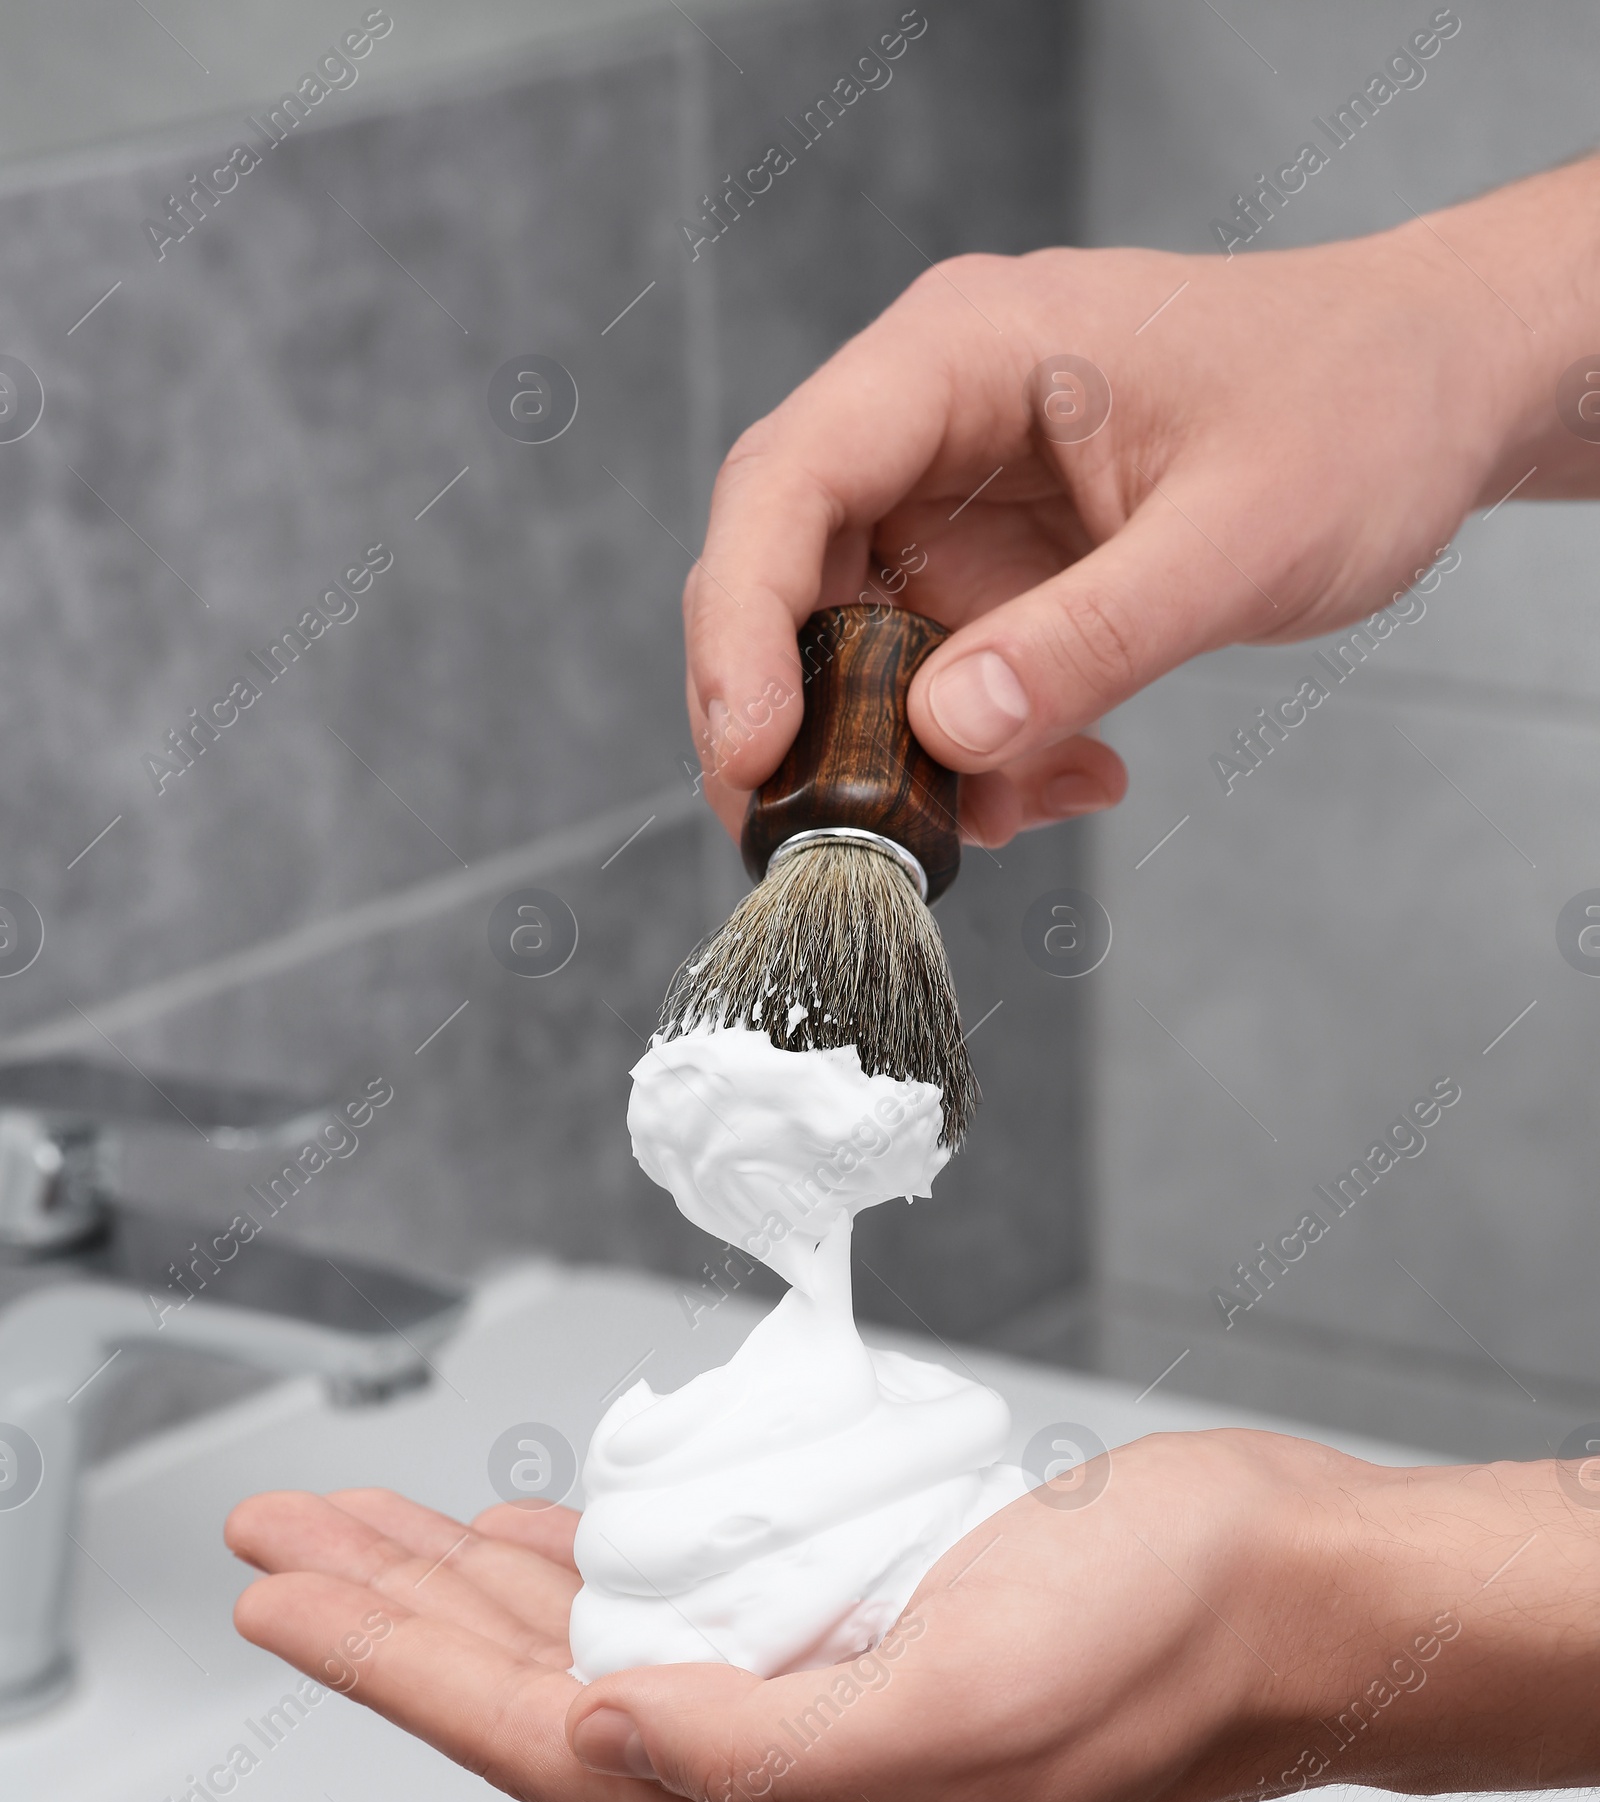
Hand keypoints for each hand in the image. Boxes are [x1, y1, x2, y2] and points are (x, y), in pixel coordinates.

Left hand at [226, 1433, 1599, 1801]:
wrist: (1284, 1595)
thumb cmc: (1162, 1650)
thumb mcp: (972, 1709)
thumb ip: (773, 1748)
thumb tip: (604, 1726)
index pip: (535, 1737)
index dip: (392, 1665)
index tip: (287, 1599)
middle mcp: (779, 1772)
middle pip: (531, 1688)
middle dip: (394, 1611)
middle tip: (287, 1542)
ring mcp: (810, 1702)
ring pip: (588, 1640)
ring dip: (468, 1580)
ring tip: (367, 1531)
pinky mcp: (845, 1633)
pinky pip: (674, 1599)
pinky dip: (587, 1562)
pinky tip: (537, 1540)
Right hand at [685, 160, 1599, 848]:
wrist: (1432, 394)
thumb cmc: (1358, 408)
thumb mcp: (1243, 537)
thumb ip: (1092, 637)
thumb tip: (944, 736)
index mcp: (966, 349)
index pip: (792, 479)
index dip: (743, 621)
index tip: (749, 751)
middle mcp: (933, 420)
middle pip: (784, 569)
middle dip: (788, 714)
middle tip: (814, 836)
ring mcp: (957, 501)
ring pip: (850, 645)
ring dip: (896, 757)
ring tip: (1009, 815)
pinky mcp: (993, 573)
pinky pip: (936, 684)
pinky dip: (977, 758)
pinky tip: (1073, 778)